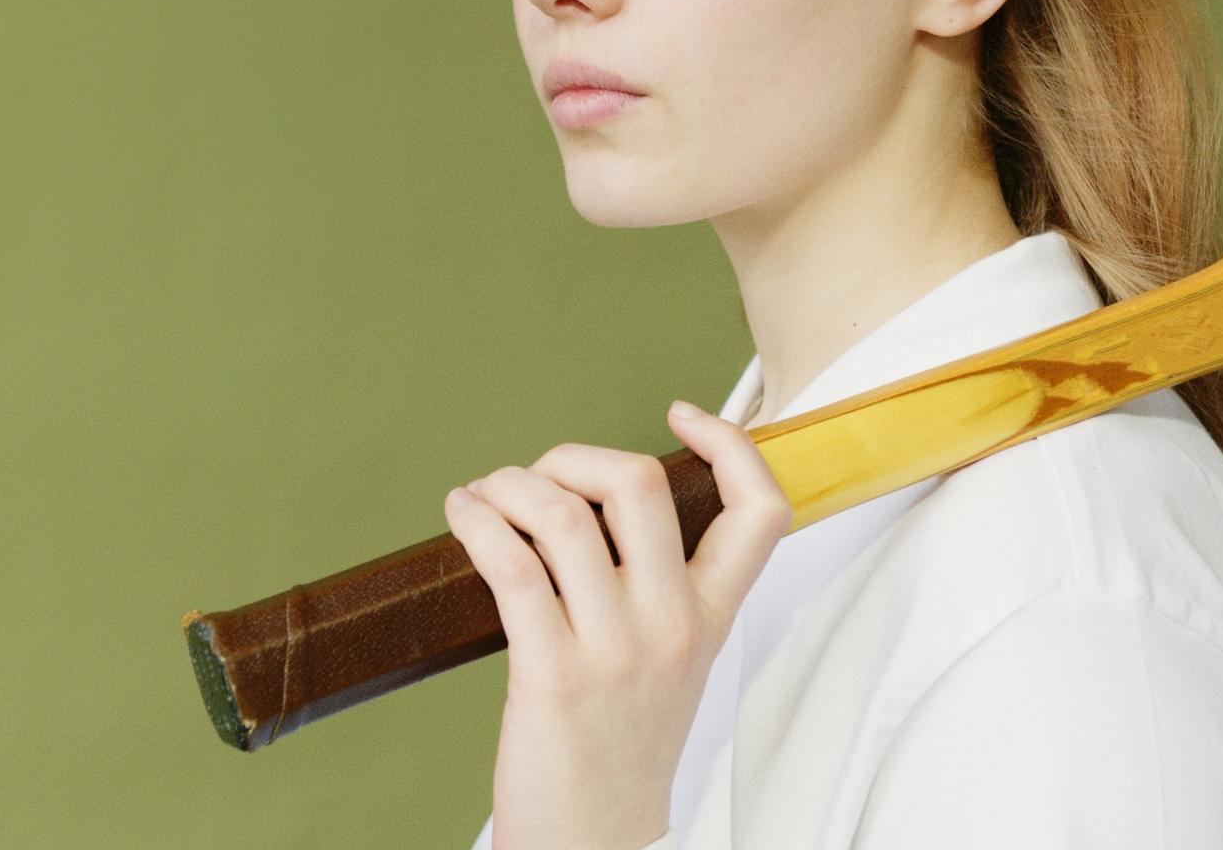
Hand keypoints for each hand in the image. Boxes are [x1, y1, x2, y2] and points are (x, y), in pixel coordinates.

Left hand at [443, 399, 793, 849]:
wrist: (597, 844)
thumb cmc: (620, 750)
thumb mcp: (673, 666)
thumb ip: (662, 591)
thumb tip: (599, 507)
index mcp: (711, 620)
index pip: (761, 510)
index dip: (729, 442)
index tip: (680, 416)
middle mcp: (672, 626)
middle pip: (639, 484)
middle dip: (574, 457)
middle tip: (541, 480)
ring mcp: (613, 650)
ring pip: (561, 514)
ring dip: (507, 485)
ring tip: (483, 498)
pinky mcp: (550, 673)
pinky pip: (510, 564)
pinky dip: (476, 520)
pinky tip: (461, 516)